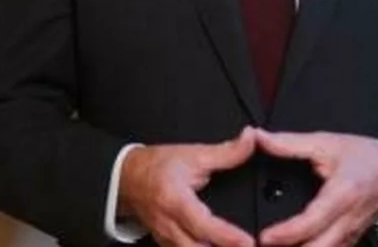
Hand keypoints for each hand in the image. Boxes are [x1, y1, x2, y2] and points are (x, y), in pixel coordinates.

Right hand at [120, 126, 256, 246]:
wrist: (127, 177)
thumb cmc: (157, 166)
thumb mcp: (193, 154)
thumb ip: (226, 152)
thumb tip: (250, 140)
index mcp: (176, 201)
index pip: (203, 225)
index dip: (227, 236)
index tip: (248, 241)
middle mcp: (169, 225)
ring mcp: (166, 238)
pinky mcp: (166, 244)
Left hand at [255, 129, 377, 246]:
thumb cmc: (365, 157)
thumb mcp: (327, 143)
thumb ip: (290, 143)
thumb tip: (261, 138)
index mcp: (340, 196)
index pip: (310, 223)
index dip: (285, 234)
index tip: (265, 236)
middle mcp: (346, 221)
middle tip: (262, 245)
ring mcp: (350, 235)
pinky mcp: (350, 241)